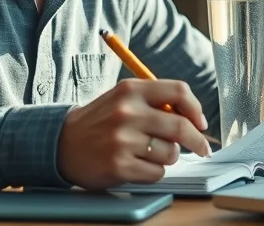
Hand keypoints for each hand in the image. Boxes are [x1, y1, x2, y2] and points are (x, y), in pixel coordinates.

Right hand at [56, 78, 211, 189]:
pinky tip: (137, 165)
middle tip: (201, 148)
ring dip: (168, 157)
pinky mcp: (119, 165)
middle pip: (181, 127)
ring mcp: (122, 140)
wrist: (61, 144)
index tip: (200, 122)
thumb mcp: (122, 99)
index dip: (195, 109)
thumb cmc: (100, 122)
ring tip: (150, 153)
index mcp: (130, 90)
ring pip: (171, 153)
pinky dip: (154, 171)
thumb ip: (154, 102)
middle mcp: (127, 112)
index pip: (178, 91)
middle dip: (197, 141)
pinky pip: (157, 172)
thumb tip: (192, 118)